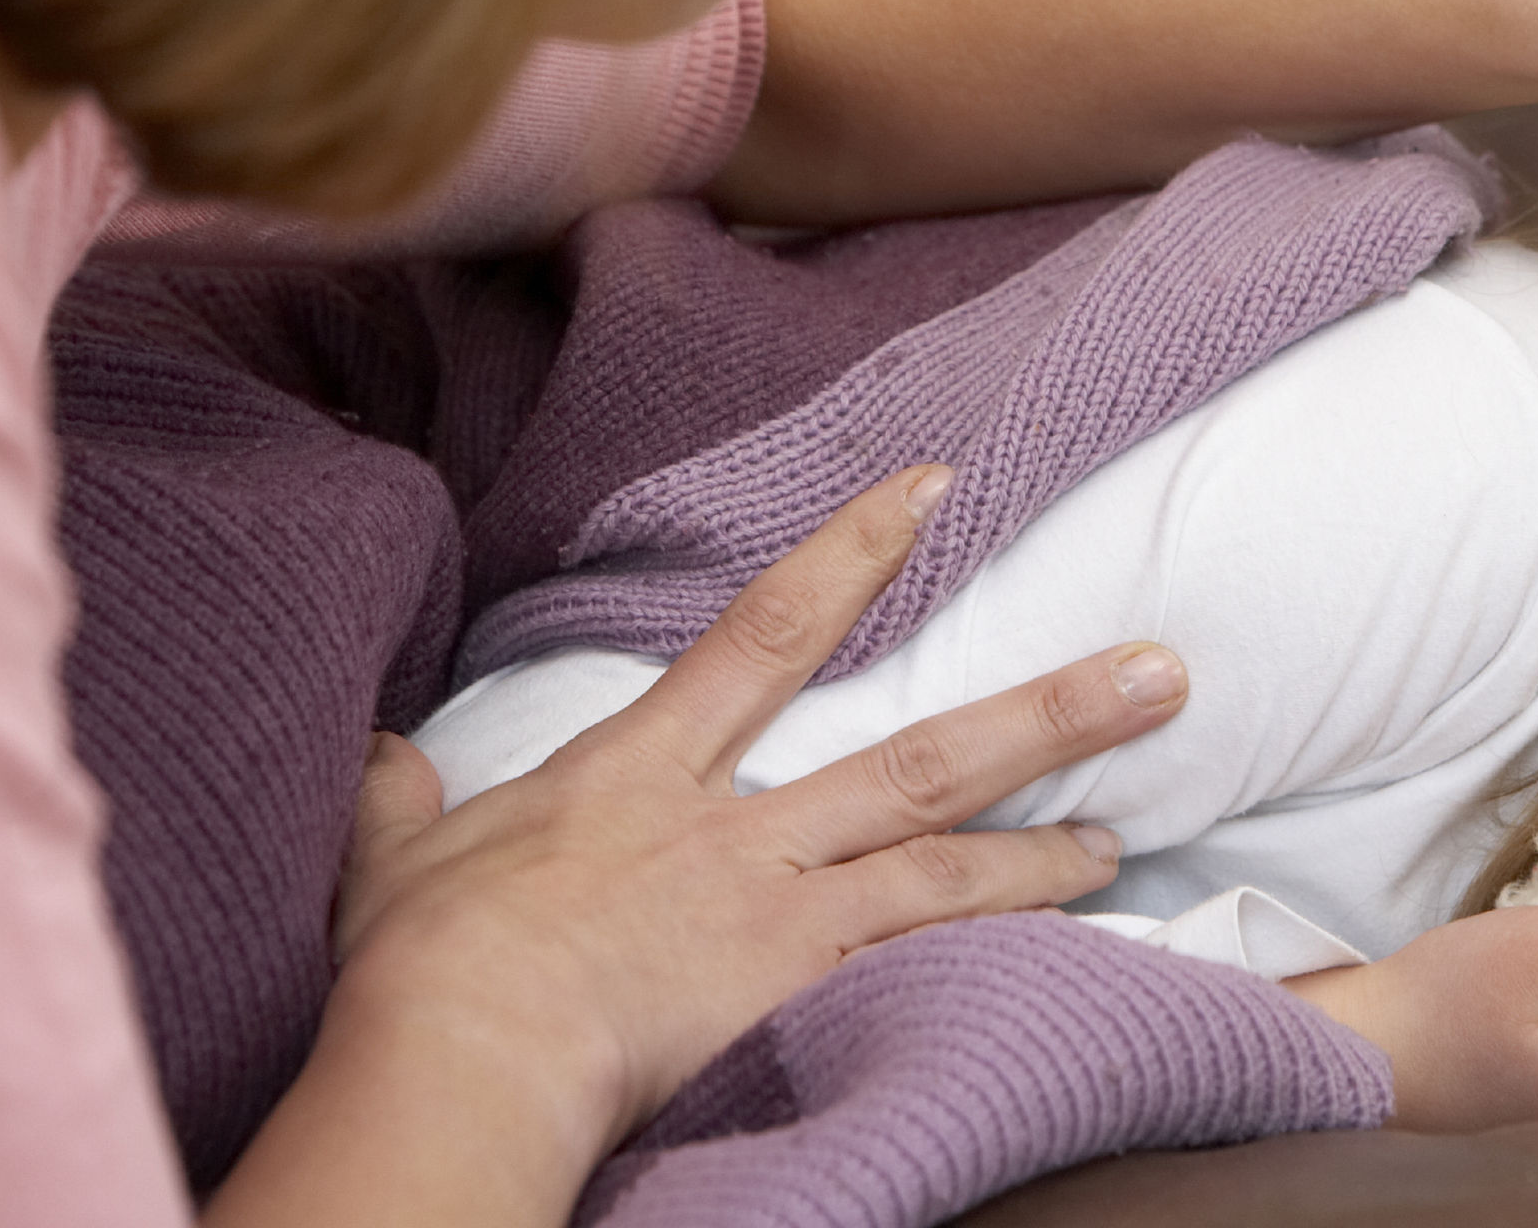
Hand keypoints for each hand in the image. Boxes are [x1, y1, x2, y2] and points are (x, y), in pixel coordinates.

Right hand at [317, 464, 1189, 1168]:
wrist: (461, 1050)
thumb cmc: (421, 962)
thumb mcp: (393, 860)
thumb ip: (400, 800)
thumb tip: (380, 755)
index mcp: (643, 774)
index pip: (768, 633)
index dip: (855, 552)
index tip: (935, 487)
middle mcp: (738, 831)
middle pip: (919, 756)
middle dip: (1046, 711)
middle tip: (1157, 671)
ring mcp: (780, 916)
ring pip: (947, 865)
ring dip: (1047, 845)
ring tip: (1123, 834)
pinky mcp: (796, 1001)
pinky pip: (926, 971)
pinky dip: (995, 961)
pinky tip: (1063, 963)